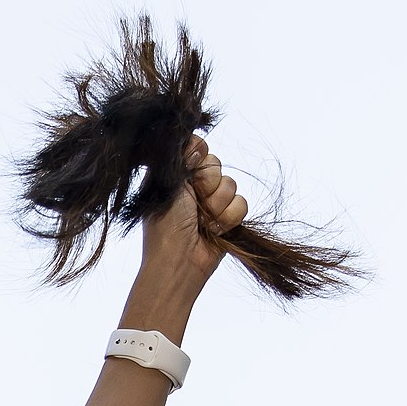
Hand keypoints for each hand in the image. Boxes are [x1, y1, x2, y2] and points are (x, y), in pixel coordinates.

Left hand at [132, 137, 247, 330]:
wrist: (178, 263)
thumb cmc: (165, 227)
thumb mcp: (166, 186)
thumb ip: (180, 160)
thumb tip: (194, 142)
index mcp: (175, 175)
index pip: (195, 147)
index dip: (198, 152)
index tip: (193, 162)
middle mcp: (193, 187)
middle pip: (215, 163)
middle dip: (208, 182)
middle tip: (195, 199)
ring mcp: (211, 203)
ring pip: (230, 184)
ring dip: (217, 204)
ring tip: (202, 221)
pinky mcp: (227, 218)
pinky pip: (241, 203)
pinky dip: (229, 218)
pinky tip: (214, 230)